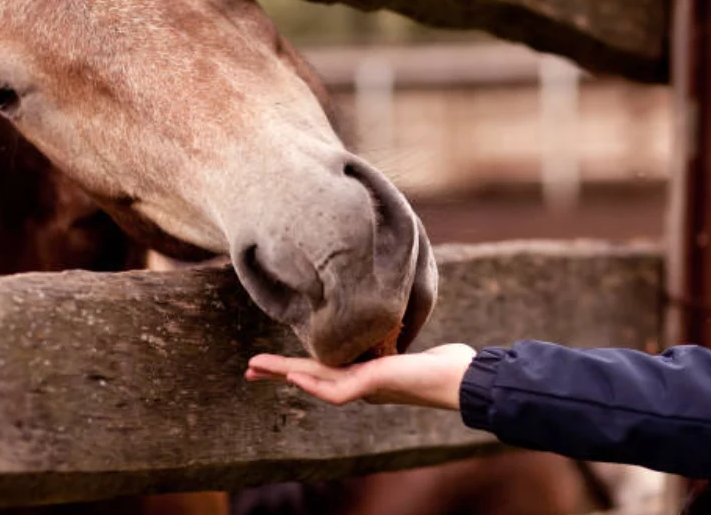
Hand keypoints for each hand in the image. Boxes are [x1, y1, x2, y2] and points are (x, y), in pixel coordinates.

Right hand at [245, 344, 476, 409]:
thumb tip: (388, 322)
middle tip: (247, 370)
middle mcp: (359, 383)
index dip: (295, 366)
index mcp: (363, 374)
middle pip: (309, 376)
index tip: (271, 360)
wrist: (463, 379)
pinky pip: (335, 388)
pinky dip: (313, 383)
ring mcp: (364, 385)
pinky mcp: (373, 383)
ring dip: (284, 374)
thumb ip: (392, 341)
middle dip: (277, 373)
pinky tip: (295, 374)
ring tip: (257, 367)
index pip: (321, 368)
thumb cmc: (444, 364)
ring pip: (315, 381)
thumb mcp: (411, 347)